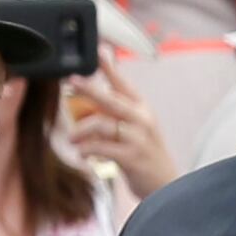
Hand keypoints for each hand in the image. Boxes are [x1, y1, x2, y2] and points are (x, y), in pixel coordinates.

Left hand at [59, 59, 182, 197]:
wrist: (166, 184)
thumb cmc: (145, 154)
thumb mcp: (135, 128)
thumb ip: (114, 113)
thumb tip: (87, 97)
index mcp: (141, 108)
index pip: (123, 83)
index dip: (110, 67)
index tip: (98, 52)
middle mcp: (142, 119)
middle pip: (110, 98)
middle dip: (88, 88)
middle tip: (70, 82)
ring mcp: (138, 138)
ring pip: (102, 124)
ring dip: (81, 130)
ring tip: (71, 138)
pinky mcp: (132, 157)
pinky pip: (102, 147)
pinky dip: (86, 149)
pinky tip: (81, 153)